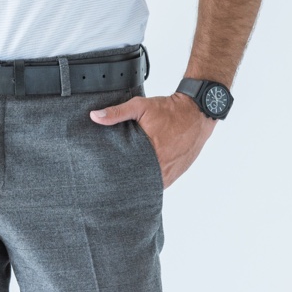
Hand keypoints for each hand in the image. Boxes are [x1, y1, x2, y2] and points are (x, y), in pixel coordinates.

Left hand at [89, 92, 216, 188]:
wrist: (196, 112)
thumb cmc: (168, 110)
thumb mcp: (140, 106)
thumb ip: (117, 113)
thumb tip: (95, 116)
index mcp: (151, 154)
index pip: (129, 174)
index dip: (118, 176)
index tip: (107, 176)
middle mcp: (162, 168)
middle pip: (140, 182)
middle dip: (128, 180)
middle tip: (114, 180)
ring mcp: (172, 172)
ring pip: (152, 184)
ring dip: (142, 181)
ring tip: (127, 180)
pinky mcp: (178, 172)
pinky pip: (162, 182)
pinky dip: (153, 179)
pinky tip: (144, 175)